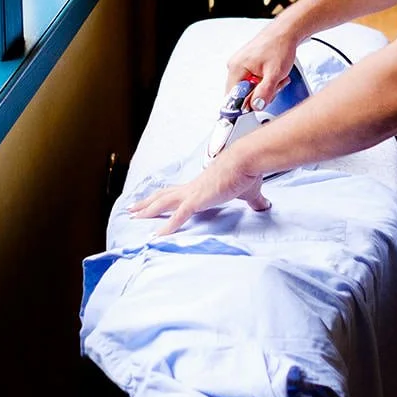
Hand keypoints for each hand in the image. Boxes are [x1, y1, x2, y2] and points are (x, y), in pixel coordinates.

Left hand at [127, 154, 268, 236]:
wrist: (247, 160)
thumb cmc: (247, 172)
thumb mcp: (249, 191)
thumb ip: (254, 200)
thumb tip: (264, 204)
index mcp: (201, 185)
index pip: (177, 192)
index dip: (164, 196)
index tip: (153, 201)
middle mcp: (192, 187)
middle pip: (163, 195)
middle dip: (146, 202)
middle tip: (131, 209)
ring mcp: (193, 193)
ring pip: (163, 202)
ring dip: (147, 210)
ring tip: (133, 216)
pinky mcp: (197, 200)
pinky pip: (177, 216)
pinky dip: (166, 227)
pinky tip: (156, 235)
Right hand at [226, 20, 301, 110]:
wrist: (286, 32)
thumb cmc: (280, 47)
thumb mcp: (275, 73)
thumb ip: (265, 92)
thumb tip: (256, 107)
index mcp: (236, 68)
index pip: (233, 97)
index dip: (248, 104)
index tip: (262, 101)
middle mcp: (234, 66)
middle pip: (242, 94)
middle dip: (260, 94)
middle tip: (275, 85)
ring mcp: (240, 65)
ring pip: (249, 88)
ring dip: (264, 88)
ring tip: (276, 78)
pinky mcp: (246, 64)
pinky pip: (252, 81)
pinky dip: (264, 81)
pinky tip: (272, 75)